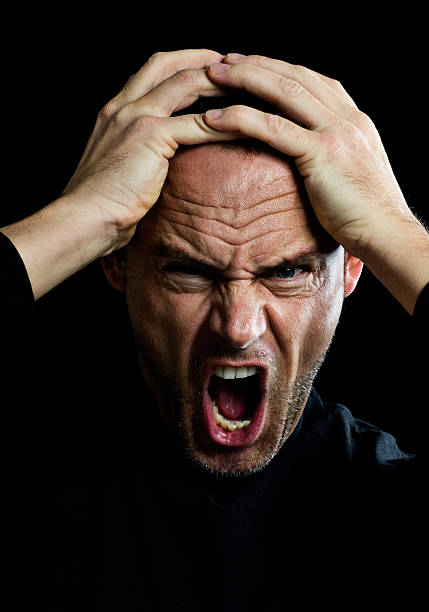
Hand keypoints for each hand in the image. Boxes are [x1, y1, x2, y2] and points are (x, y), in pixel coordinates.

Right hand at [62, 49, 238, 251]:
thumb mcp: (118, 166)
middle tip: (233, 65)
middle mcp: (124, 107)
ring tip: (245, 87)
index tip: (206, 66)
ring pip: (186, 84)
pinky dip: (226, 124)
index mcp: (115, 112)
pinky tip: (245, 126)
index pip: (151, 71)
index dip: (181, 62)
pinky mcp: (150, 135)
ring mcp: (136, 117)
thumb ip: (136, 152)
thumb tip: (159, 161)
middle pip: (169, 65)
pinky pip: (198, 124)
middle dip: (203, 60)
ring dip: (218, 82)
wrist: (86, 216)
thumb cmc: (102, 202)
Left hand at [205, 53, 415, 256]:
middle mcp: (346, 117)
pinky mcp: (322, 153)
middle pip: (295, 76)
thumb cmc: (364, 211)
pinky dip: (241, 118)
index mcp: (353, 119)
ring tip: (213, 75)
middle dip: (256, 65)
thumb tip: (308, 156)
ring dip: (245, 79)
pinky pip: (273, 128)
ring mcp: (336, 132)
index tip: (250, 65)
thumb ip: (334, 153)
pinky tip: (214, 118)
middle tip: (223, 62)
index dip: (278, 69)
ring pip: (284, 92)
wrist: (385, 232)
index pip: (312, 80)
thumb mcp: (352, 171)